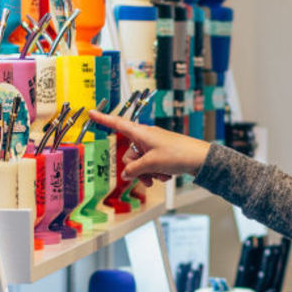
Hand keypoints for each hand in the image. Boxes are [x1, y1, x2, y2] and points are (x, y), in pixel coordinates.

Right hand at [88, 110, 210, 185]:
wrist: (200, 159)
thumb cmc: (177, 154)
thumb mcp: (151, 163)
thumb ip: (134, 169)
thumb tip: (125, 174)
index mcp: (141, 132)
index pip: (117, 124)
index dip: (103, 119)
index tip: (90, 113)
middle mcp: (146, 137)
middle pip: (129, 154)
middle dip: (136, 169)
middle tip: (147, 178)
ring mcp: (154, 145)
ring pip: (140, 162)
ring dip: (148, 173)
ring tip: (160, 178)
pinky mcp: (162, 153)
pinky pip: (151, 164)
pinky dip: (157, 172)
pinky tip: (167, 176)